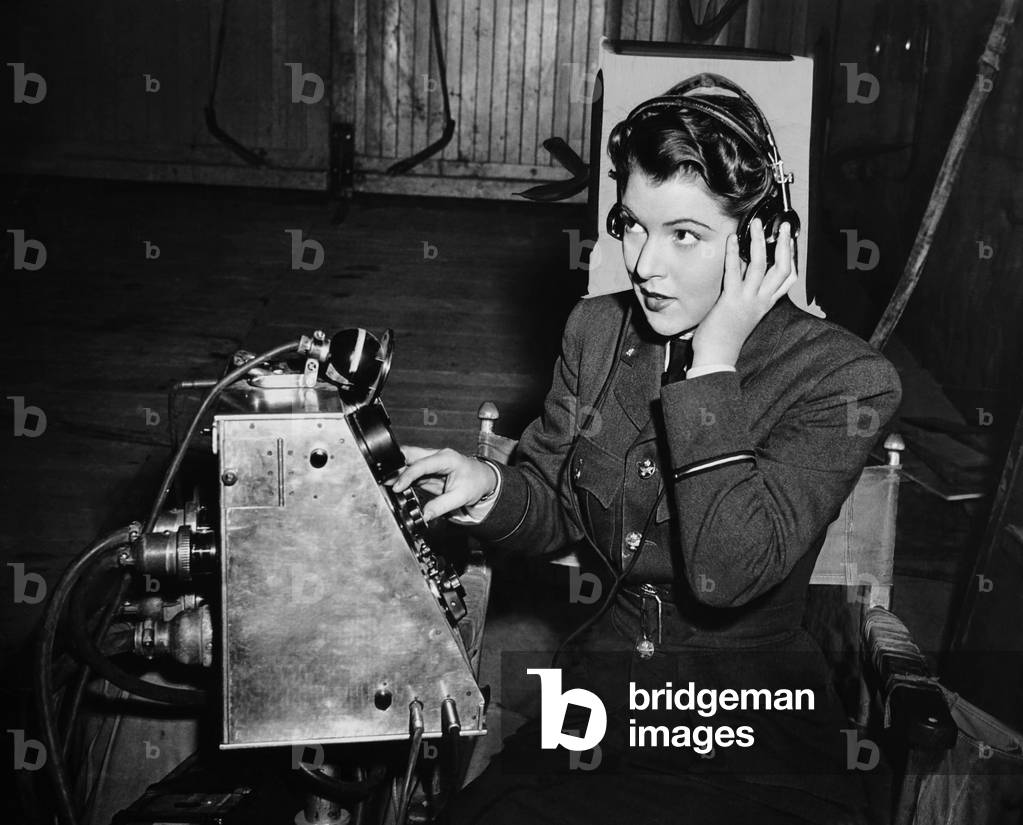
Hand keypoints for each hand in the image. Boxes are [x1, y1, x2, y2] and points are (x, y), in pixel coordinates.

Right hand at [390, 446, 497, 521]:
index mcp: (447, 458)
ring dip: (398, 471)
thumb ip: (441, 506)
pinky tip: (396, 485)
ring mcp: (432, 462)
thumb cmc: (476, 482)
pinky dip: (403, 477)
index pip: (422, 464)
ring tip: (385, 482)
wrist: (484, 479)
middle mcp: (437, 456)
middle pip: (411, 455)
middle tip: (383, 476)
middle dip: (397, 464)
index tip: (397, 487)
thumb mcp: (461, 497)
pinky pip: (412, 471)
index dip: (407, 475)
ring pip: (409, 462)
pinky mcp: (429, 470)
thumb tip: (424, 515)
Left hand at [691, 218, 796, 368]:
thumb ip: (746, 300)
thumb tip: (741, 282)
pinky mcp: (731, 300)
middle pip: (783, 268)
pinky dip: (734, 253)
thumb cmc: (724, 340)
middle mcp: (761, 301)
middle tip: (784, 226)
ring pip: (762, 265)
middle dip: (785, 245)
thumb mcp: (743, 317)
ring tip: (757, 224)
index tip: (789, 243)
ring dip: (760, 242)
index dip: (792, 259)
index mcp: (765, 305)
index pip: (788, 280)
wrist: (717, 358)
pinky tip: (732, 240)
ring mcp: (748, 300)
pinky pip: (735, 272)